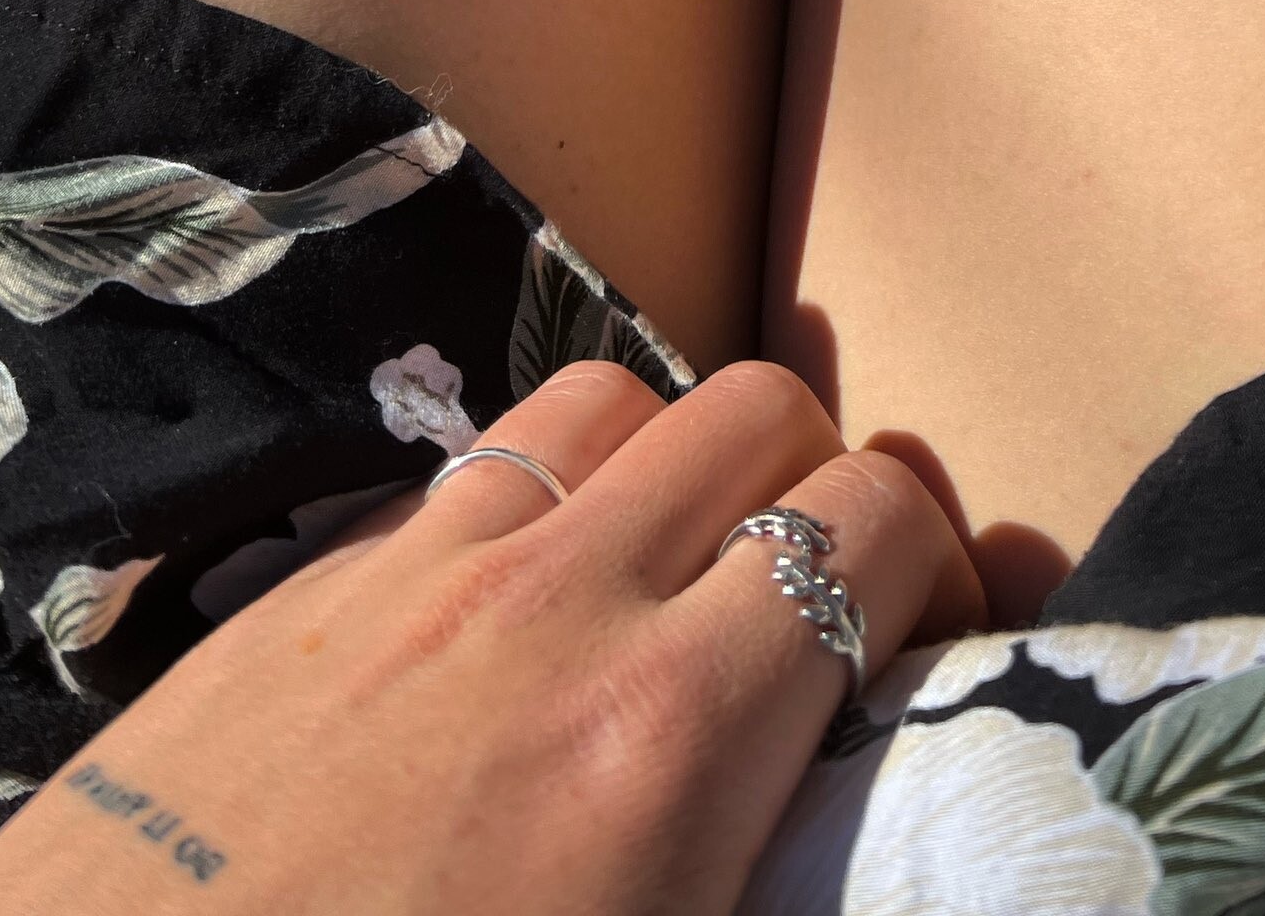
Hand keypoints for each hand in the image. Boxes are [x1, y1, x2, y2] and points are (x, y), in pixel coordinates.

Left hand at [0, 359, 987, 914]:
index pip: (871, 520)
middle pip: (760, 411)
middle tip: (823, 597)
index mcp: (664, 745)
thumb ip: (766, 874)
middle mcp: (559, 608)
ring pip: (621, 398)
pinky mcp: (319, 579)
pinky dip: (553, 487)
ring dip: (684, 457)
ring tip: (680, 566)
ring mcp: (425, 568)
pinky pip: (483, 458)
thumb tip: (824, 817)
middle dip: (827, 480)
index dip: (945, 552)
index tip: (943, 630)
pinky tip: (531, 593)